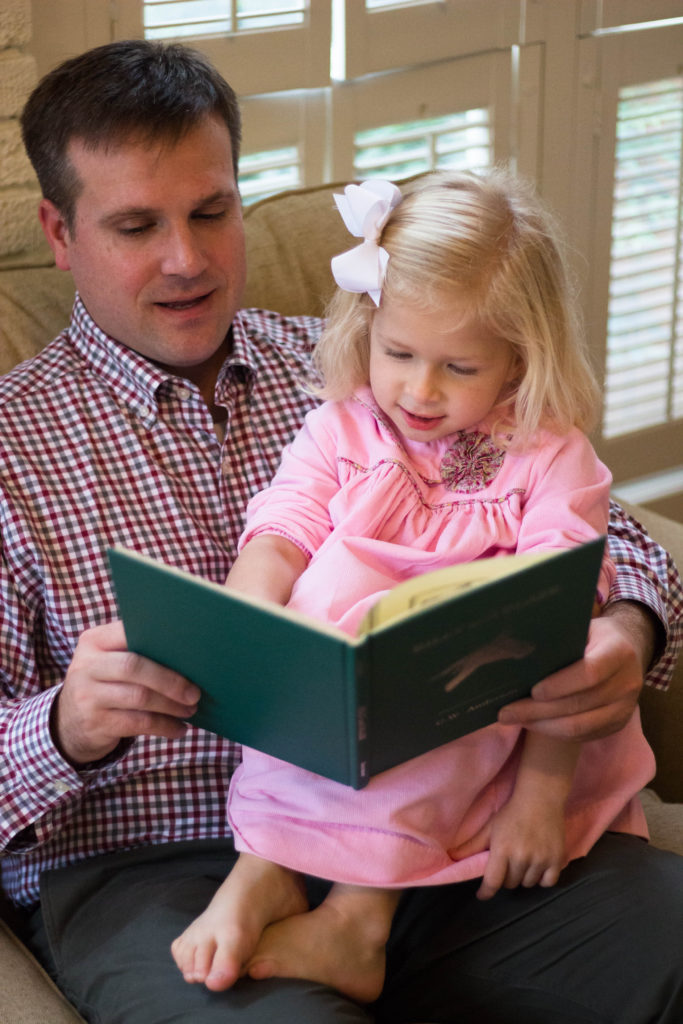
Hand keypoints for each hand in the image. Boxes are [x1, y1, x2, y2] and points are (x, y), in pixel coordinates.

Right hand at [52, 620, 199, 766]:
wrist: (68, 724)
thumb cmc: (104, 684)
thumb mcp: (108, 661)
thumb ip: (135, 651)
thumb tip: (188, 654)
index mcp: (93, 641)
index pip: (129, 632)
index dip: (160, 641)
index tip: (189, 652)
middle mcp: (86, 666)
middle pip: (134, 666)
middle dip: (170, 680)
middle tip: (194, 692)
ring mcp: (88, 696)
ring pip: (139, 697)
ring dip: (171, 705)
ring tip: (190, 709)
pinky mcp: (95, 723)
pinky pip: (138, 723)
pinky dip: (164, 726)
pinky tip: (178, 728)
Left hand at [453, 795, 566, 900]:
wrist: (541, 799)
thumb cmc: (512, 813)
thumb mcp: (490, 827)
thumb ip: (472, 845)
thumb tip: (452, 856)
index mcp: (502, 849)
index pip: (493, 882)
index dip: (486, 892)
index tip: (482, 895)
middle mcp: (521, 857)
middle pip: (511, 883)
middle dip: (507, 876)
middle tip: (509, 862)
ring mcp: (541, 859)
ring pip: (528, 884)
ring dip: (524, 877)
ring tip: (524, 860)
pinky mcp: (557, 859)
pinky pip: (548, 883)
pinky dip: (543, 879)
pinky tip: (538, 866)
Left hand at [497, 602, 654, 741]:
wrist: (631, 649)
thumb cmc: (596, 635)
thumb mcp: (583, 627)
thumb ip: (560, 639)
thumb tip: (516, 651)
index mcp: (618, 652)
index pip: (590, 673)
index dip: (560, 685)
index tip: (532, 691)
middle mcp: (627, 683)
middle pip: (579, 704)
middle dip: (538, 711)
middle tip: (505, 712)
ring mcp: (625, 708)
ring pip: (579, 726)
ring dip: (542, 726)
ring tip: (514, 719)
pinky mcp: (618, 725)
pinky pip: (583, 736)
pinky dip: (555, 733)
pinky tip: (533, 724)